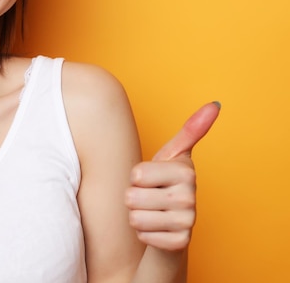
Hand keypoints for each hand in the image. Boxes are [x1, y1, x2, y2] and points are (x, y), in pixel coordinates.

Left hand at [125, 102, 220, 250]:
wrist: (170, 222)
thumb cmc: (165, 183)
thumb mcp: (172, 155)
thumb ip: (190, 130)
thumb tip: (215, 104)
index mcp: (186, 171)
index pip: (136, 175)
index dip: (136, 177)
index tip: (151, 178)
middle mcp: (191, 197)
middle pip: (132, 197)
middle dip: (134, 198)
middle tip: (150, 197)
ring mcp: (188, 222)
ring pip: (135, 218)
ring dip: (137, 216)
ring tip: (152, 212)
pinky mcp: (180, 243)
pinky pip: (142, 236)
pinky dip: (144, 233)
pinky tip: (156, 228)